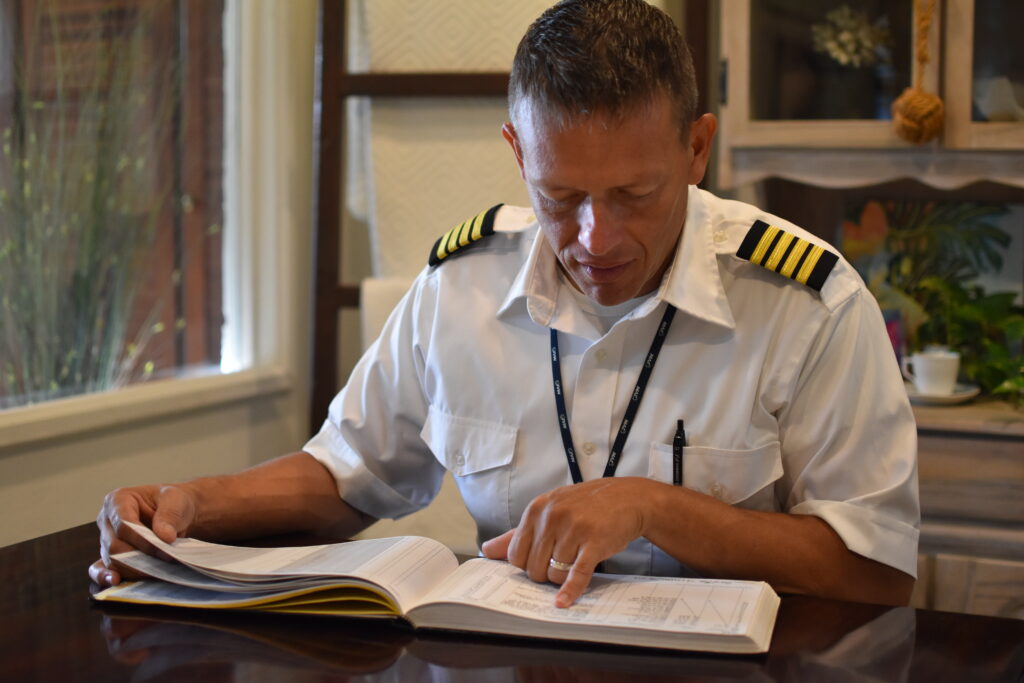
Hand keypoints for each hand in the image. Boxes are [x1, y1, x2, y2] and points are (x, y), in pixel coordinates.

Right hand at [90, 484, 196, 585]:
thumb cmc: (173, 502)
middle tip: (165, 561)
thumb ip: (169, 515)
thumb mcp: (176, 500)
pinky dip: (105, 577)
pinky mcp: (108, 555)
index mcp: (117, 500)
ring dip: (135, 568)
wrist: (177, 513)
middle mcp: (106, 520)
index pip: (124, 525)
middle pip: (115, 546)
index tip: (164, 548)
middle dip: (140, 557)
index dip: (143, 540)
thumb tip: (164, 537)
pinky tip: (115, 581)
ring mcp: (106, 539)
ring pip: (112, 560)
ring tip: (157, 570)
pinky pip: (99, 569)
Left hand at [481, 477, 654, 606]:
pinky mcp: (594, 542)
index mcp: (536, 510)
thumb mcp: (548, 511)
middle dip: (544, 574)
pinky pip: (577, 574)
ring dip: (562, 578)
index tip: (538, 563)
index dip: (526, 566)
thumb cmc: (584, 507)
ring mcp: (574, 529)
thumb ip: (517, 533)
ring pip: (554, 574)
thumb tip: (487, 550)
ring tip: (574, 562)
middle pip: (533, 568)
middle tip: (558, 564)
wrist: (627, 498)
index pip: (515, 555)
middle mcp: (552, 517)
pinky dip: (570, 591)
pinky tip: (564, 602)